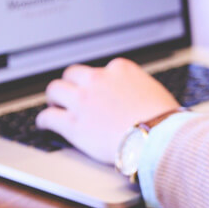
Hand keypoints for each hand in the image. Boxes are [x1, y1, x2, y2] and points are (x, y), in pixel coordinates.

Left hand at [36, 58, 178, 163]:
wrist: (157, 138)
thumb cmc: (164, 120)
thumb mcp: (154, 92)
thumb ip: (138, 89)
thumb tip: (139, 98)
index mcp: (120, 69)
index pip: (100, 70)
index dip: (96, 82)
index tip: (95, 90)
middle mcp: (98, 80)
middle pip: (73, 74)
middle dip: (71, 84)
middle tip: (70, 94)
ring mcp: (83, 101)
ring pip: (56, 90)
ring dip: (54, 98)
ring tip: (54, 105)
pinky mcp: (73, 124)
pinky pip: (49, 117)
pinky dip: (44, 120)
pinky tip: (44, 124)